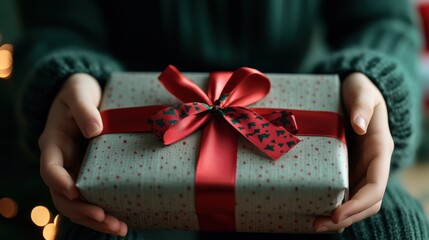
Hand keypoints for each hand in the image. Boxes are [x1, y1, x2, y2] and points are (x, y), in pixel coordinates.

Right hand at [38, 73, 127, 235]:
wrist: (85, 95)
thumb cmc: (78, 91)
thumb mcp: (78, 92)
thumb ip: (84, 108)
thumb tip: (95, 130)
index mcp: (53, 143)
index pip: (50, 168)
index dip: (60, 182)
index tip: (76, 191)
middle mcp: (63, 162)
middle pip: (64, 196)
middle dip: (83, 211)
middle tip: (107, 220)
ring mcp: (76, 170)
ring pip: (78, 203)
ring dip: (95, 219)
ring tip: (120, 228)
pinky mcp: (91, 173)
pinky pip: (94, 196)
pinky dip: (105, 210)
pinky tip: (124, 219)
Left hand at [313, 72, 393, 231]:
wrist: (354, 90)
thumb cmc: (360, 90)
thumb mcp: (363, 91)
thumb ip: (362, 105)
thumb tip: (359, 125)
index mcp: (380, 150)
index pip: (375, 187)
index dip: (358, 204)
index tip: (336, 214)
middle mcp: (371, 164)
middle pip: (366, 202)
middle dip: (345, 218)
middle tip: (317, 226)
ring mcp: (358, 167)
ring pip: (354, 201)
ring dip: (336, 217)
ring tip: (312, 225)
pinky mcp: (344, 167)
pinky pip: (341, 190)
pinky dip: (330, 203)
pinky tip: (311, 208)